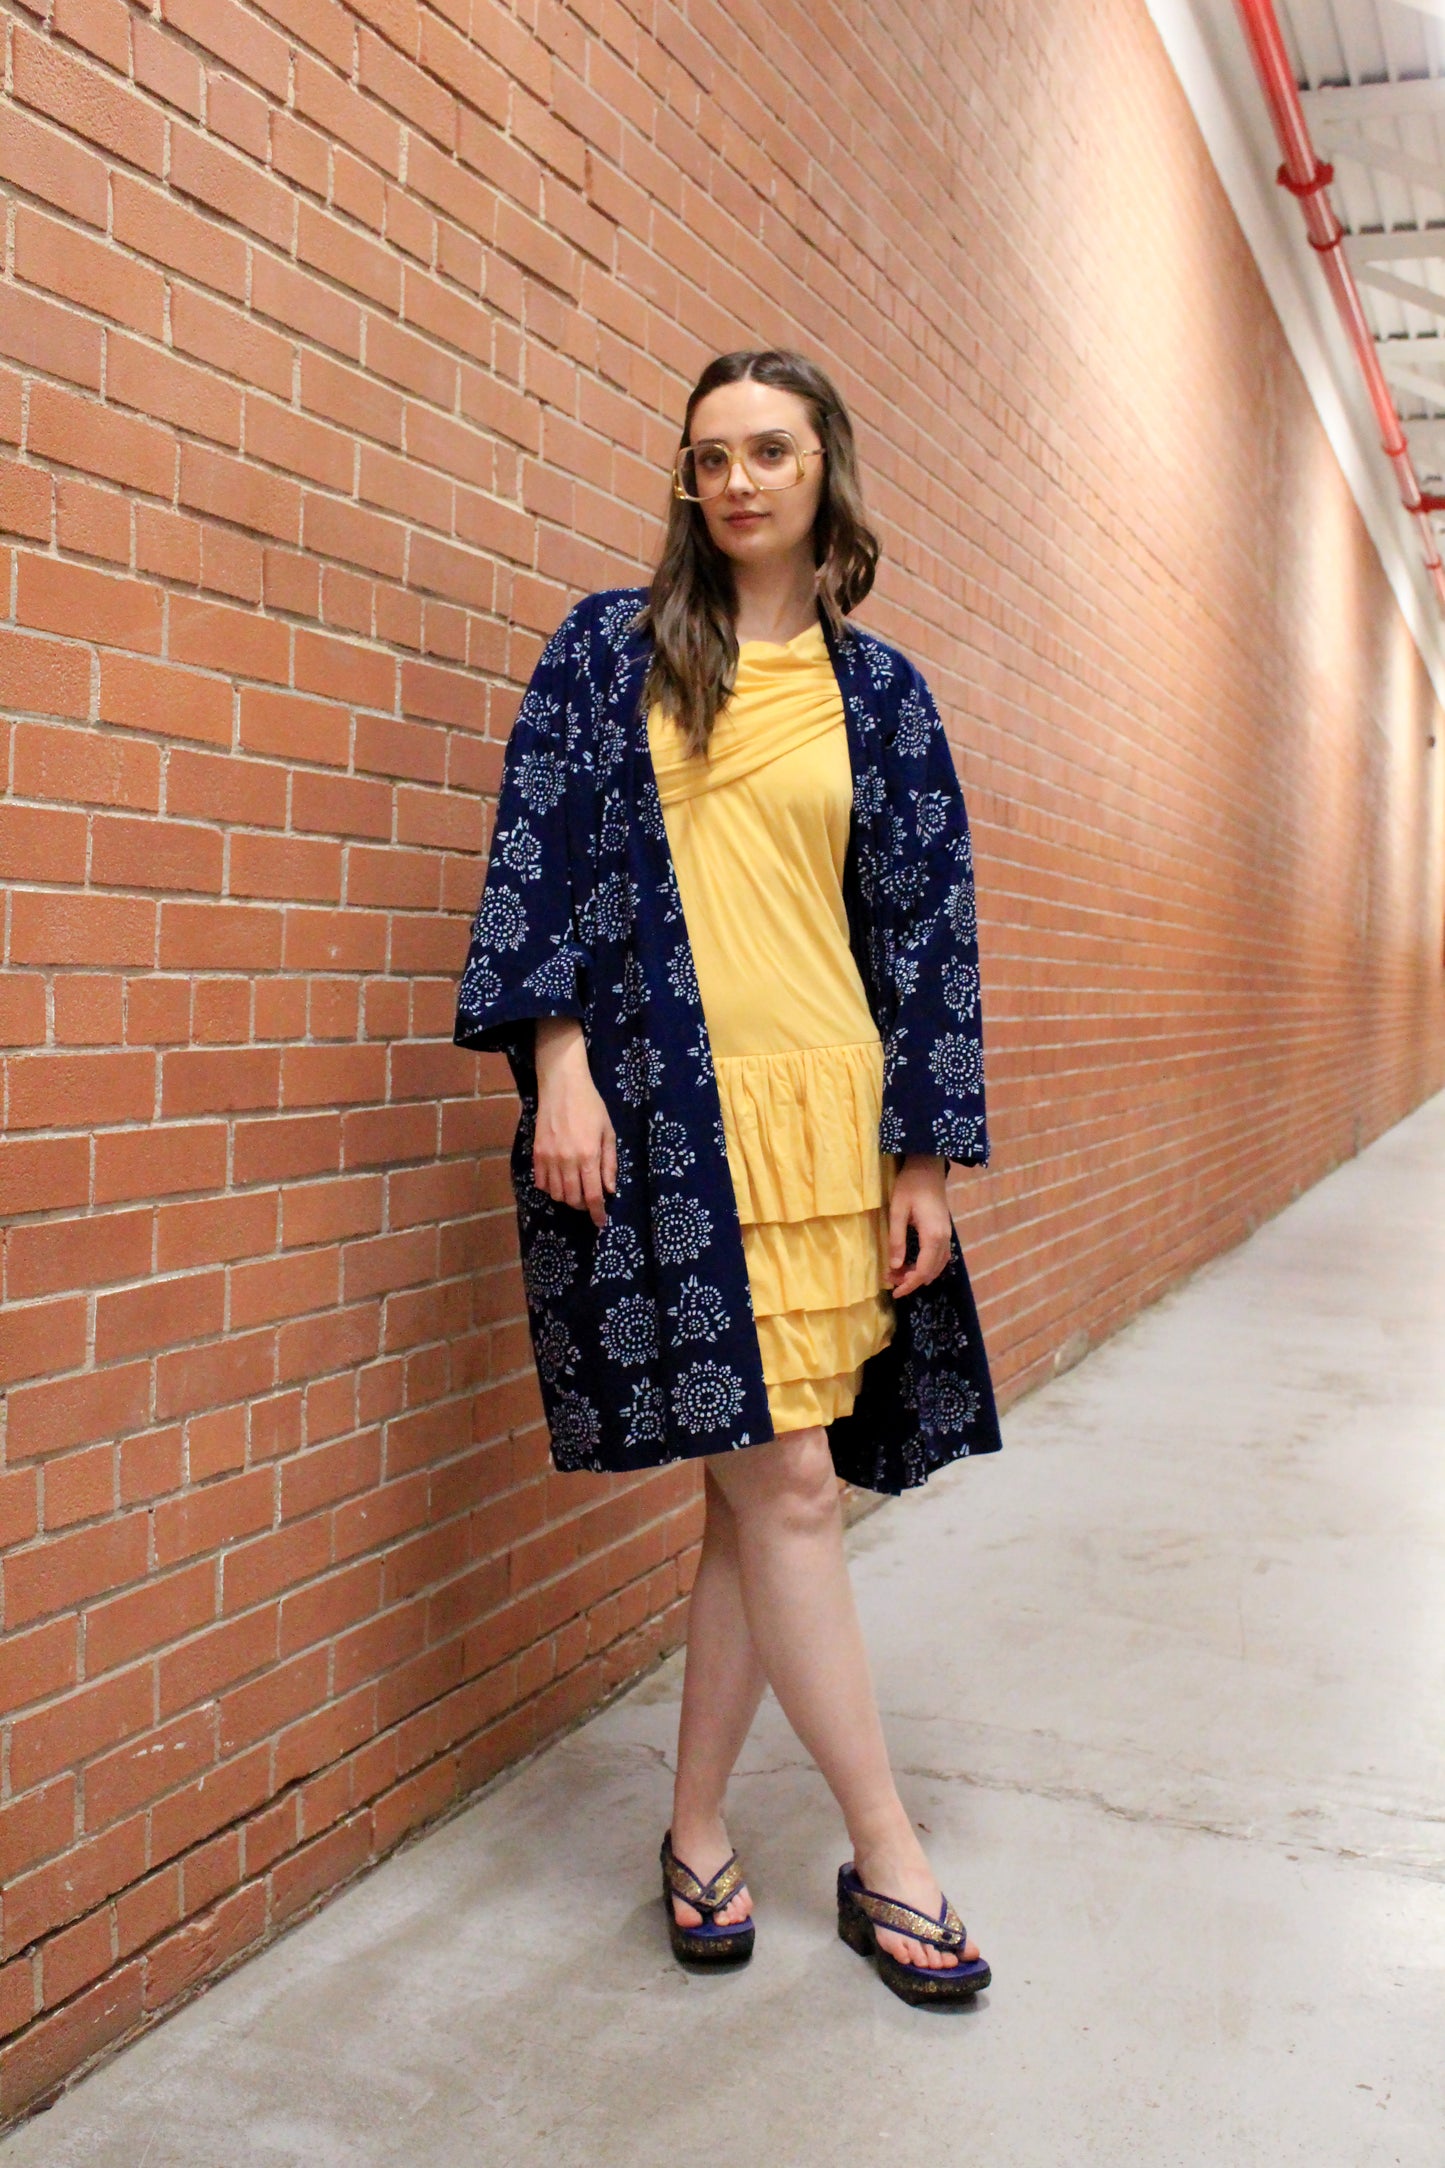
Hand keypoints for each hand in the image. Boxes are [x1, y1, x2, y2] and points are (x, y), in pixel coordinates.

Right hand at [533, 1017, 616, 1227]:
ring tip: (575, 1191)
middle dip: (583, 1207)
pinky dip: (550, 1188)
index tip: (600, 1223)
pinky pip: (541, 1182)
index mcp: (588, 1156)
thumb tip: (610, 1190)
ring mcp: (549, 1158)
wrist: (562, 1086)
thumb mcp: (608, 1132)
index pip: (593, 1196)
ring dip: (567, 1198)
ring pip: (556, 1194)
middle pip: (573, 1199)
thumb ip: (609, 1163)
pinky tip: (558, 1181)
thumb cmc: (591, 1106)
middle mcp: (567, 1162)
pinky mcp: (537, 1153)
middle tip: (590, 1201)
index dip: (597, 1214)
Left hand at [886, 1154, 951, 1298]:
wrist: (928, 1167)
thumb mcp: (897, 1211)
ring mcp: (947, 1235)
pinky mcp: (945, 1231)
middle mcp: (944, 1239)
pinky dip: (928, 1266)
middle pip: (931, 1271)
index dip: (909, 1284)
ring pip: (937, 1265)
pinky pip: (940, 1257)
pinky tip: (914, 1264)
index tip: (894, 1292)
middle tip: (890, 1280)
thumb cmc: (909, 1186)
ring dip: (919, 1273)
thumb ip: (896, 1240)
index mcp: (932, 1236)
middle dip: (911, 1280)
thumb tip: (895, 1266)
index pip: (922, 1270)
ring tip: (899, 1273)